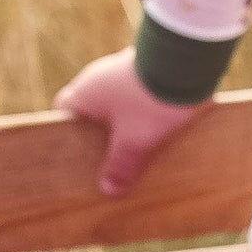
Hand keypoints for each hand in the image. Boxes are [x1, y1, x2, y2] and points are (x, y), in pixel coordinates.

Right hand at [55, 49, 202, 196]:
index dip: (70, 133)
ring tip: (141, 145)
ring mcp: (124, 67)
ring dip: (127, 120)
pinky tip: (161, 125)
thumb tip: (108, 189)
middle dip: (103, 132)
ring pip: (118, 100)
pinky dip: (145, 107)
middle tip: (113, 157)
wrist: (187, 62)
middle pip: (94, 108)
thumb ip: (120, 165)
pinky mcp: (148, 66)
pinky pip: (139, 91)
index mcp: (84, 92)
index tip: (79, 153)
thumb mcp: (134, 141)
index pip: (64, 110)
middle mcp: (100, 76)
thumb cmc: (150, 101)